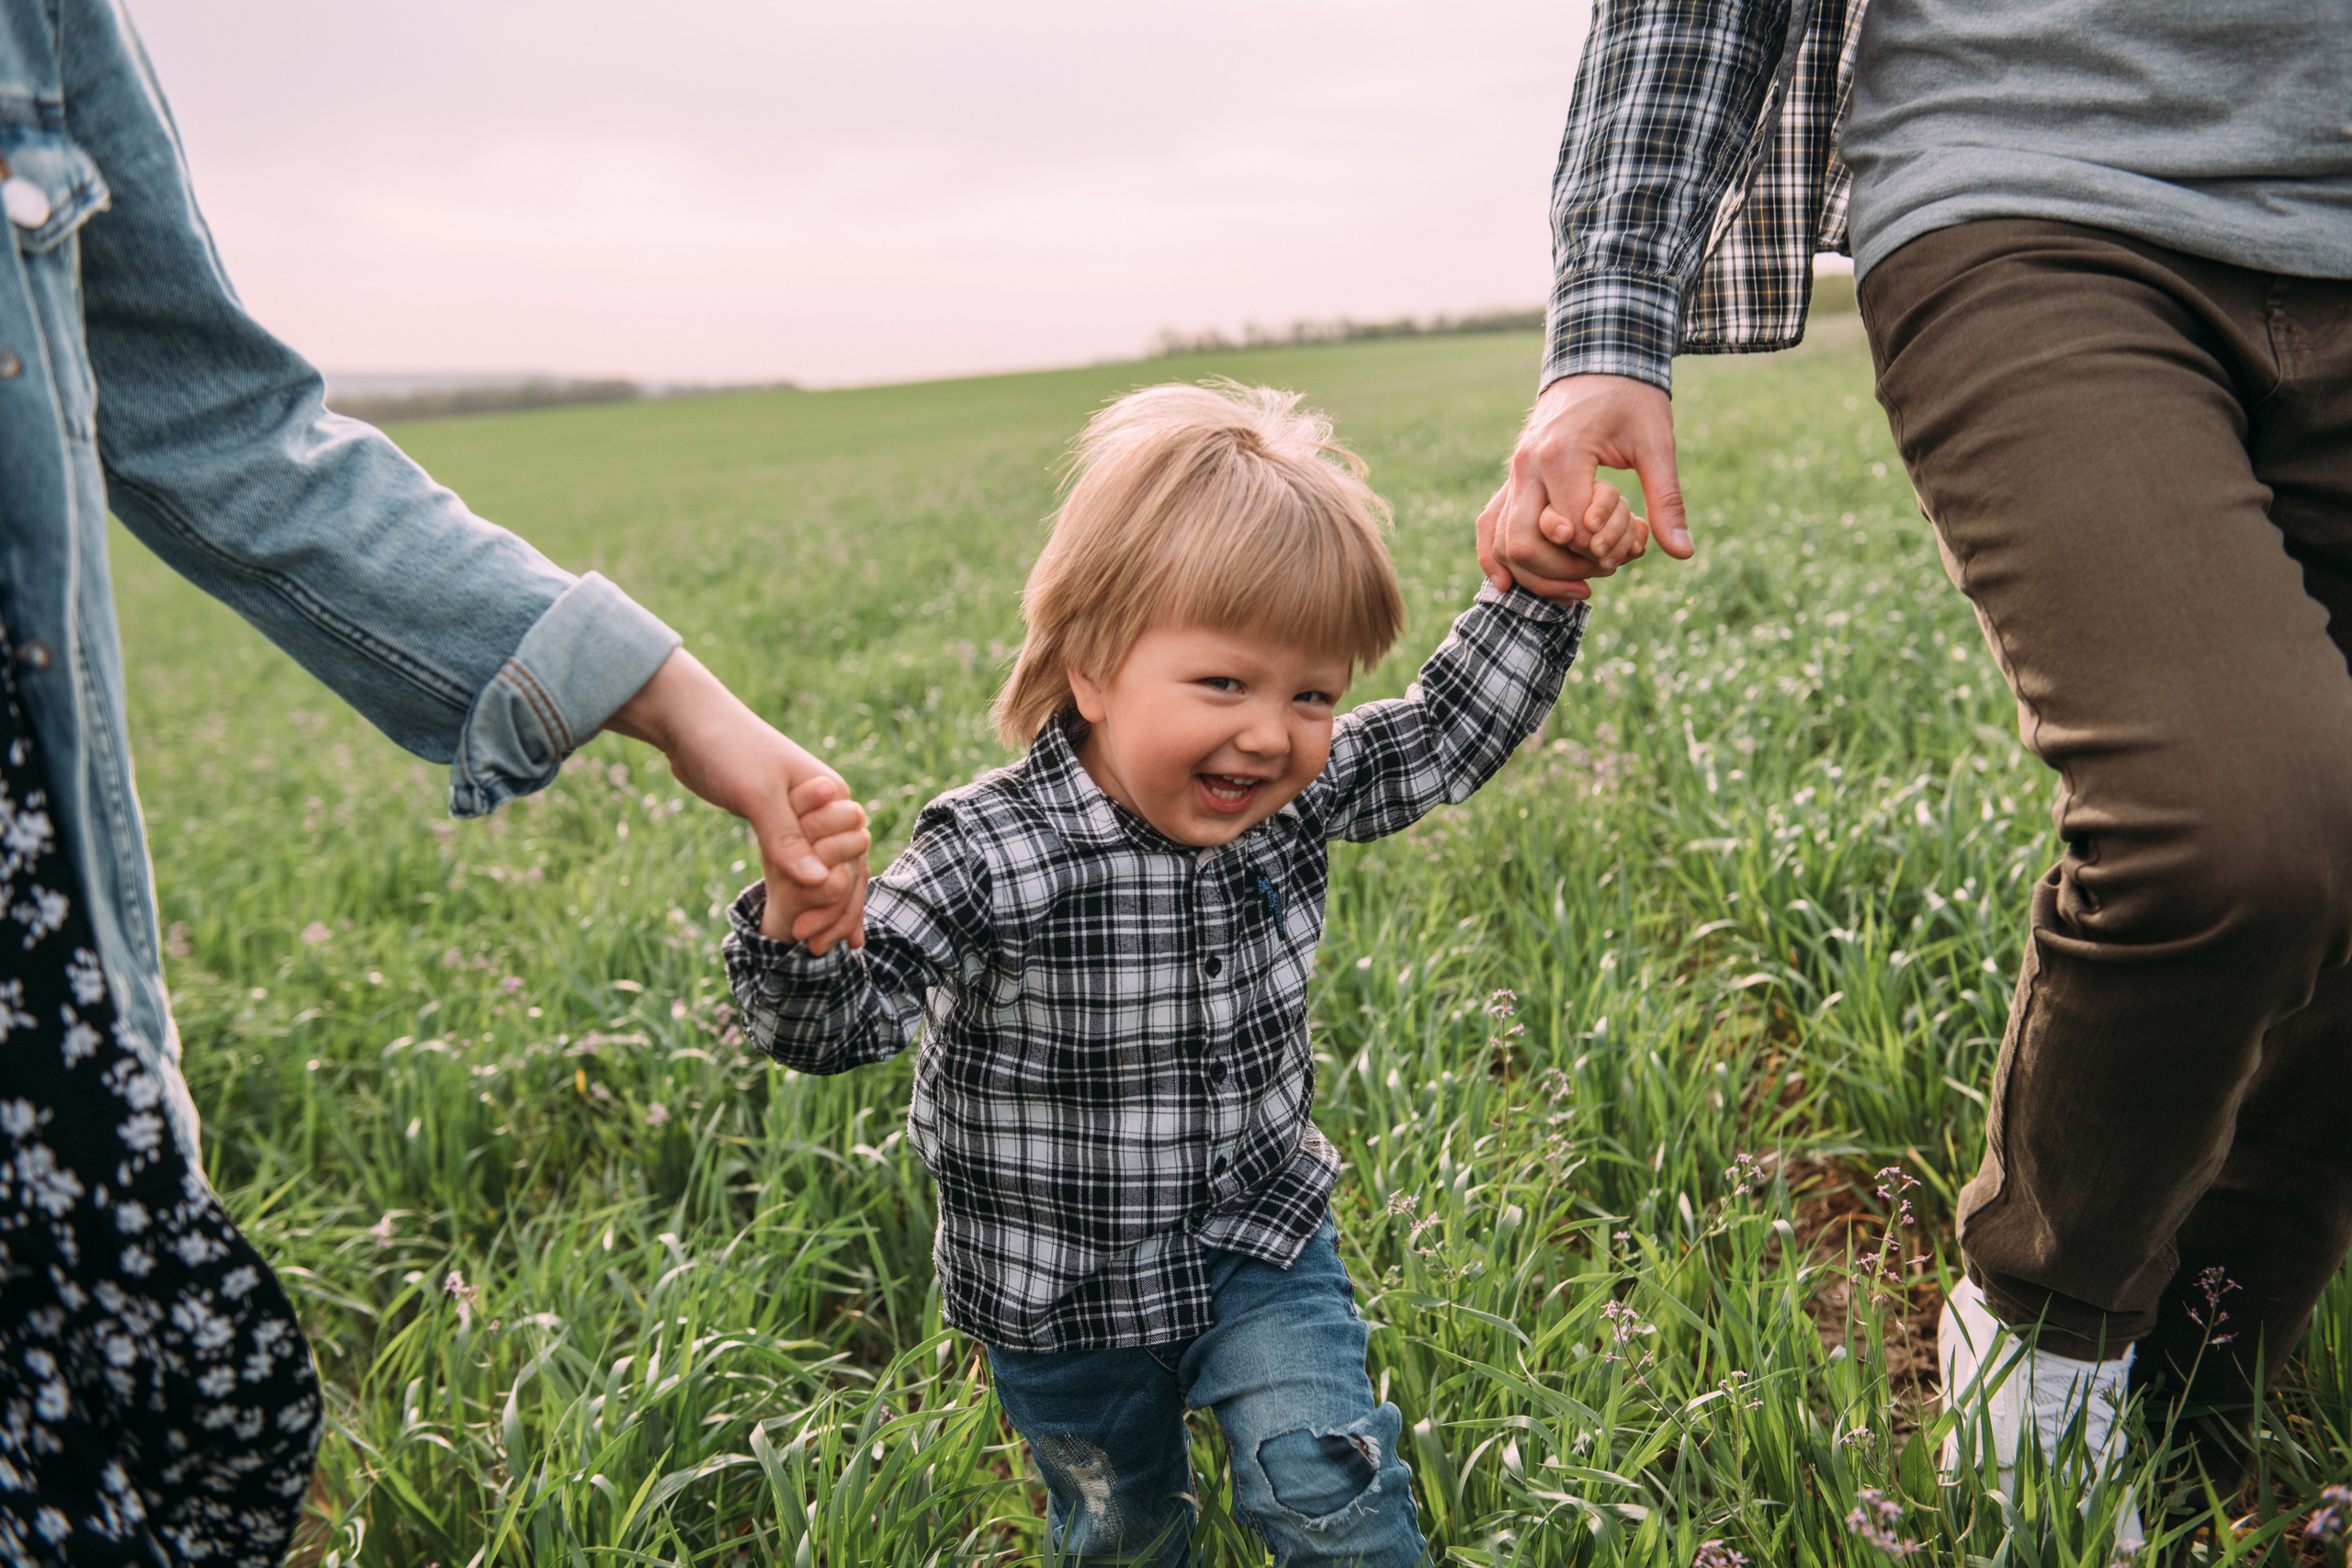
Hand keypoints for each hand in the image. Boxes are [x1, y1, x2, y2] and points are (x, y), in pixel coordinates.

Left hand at [602, 648, 866, 949]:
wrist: (687, 721)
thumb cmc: (727, 748)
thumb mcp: (758, 794)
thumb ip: (788, 839)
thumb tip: (819, 882)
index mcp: (833, 795)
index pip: (853, 858)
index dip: (839, 901)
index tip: (813, 936)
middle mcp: (825, 807)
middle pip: (845, 868)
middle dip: (834, 911)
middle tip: (815, 952)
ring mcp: (802, 815)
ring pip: (824, 868)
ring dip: (822, 906)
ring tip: (816, 949)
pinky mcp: (776, 821)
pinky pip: (798, 862)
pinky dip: (802, 891)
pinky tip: (798, 917)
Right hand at [1479, 374, 1689, 601]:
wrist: (1597, 358)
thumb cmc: (1632, 399)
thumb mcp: (1657, 444)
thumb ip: (1666, 500)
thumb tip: (1683, 552)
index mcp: (1562, 455)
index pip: (1572, 530)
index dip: (1603, 549)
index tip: (1631, 544)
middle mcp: (1527, 466)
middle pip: (1525, 545)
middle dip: (1565, 570)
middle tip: (1603, 570)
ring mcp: (1513, 473)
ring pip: (1503, 543)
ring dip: (1538, 573)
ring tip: (1577, 582)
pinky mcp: (1511, 479)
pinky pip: (1489, 525)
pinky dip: (1495, 558)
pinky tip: (1508, 583)